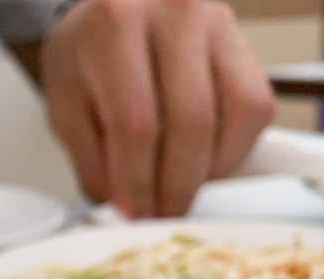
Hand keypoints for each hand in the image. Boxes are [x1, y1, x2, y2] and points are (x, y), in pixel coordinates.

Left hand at [42, 0, 276, 218]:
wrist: (110, 15)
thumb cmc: (86, 61)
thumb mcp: (66, 110)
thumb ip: (93, 160)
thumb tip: (129, 206)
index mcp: (113, 27)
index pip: (137, 123)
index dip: (139, 181)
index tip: (135, 211)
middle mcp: (172, 12)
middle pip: (191, 122)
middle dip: (177, 185)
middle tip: (161, 212)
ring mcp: (215, 22)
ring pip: (236, 116)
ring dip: (210, 170)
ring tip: (178, 184)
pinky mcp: (243, 40)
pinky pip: (257, 108)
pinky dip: (234, 149)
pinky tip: (202, 158)